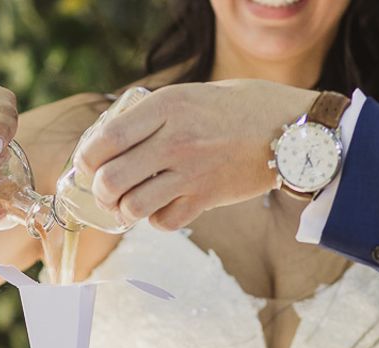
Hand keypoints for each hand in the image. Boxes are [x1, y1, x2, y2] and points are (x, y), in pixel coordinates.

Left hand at [74, 79, 318, 230]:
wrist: (291, 128)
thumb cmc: (238, 107)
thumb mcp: (189, 94)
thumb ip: (151, 114)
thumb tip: (110, 138)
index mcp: (166, 106)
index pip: (105, 140)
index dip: (86, 159)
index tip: (88, 165)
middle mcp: (174, 140)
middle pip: (111, 179)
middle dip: (99, 192)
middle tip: (105, 191)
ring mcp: (191, 172)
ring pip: (133, 206)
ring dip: (123, 211)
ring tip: (126, 206)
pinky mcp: (206, 198)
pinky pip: (164, 222)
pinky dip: (155, 220)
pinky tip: (160, 209)